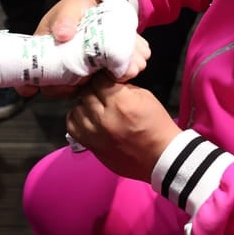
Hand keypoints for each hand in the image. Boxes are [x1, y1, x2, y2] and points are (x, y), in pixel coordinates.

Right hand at [19, 0, 98, 98]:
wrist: (93, 9)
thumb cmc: (74, 9)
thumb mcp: (69, 9)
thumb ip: (65, 20)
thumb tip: (62, 34)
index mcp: (38, 48)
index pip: (24, 71)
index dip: (24, 83)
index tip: (31, 89)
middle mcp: (48, 62)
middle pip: (45, 85)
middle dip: (56, 87)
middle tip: (71, 82)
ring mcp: (64, 69)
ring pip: (61, 89)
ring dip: (71, 88)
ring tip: (85, 77)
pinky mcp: (79, 73)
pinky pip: (77, 87)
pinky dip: (83, 86)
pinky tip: (92, 78)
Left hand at [66, 73, 180, 182]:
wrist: (161, 157)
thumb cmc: (157, 125)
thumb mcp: (144, 96)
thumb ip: (122, 86)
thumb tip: (107, 79)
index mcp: (121, 103)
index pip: (99, 80)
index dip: (102, 77)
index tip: (105, 79)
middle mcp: (105, 118)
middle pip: (86, 93)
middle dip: (93, 89)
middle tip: (100, 91)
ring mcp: (95, 134)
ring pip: (77, 108)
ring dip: (85, 104)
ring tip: (94, 105)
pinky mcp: (91, 146)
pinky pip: (73, 126)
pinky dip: (77, 118)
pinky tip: (87, 117)